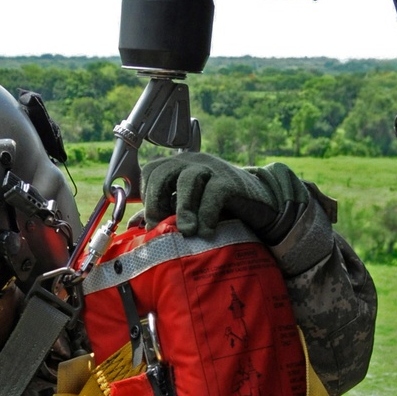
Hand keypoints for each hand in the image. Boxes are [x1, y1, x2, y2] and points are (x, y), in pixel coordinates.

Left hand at [141, 152, 307, 242]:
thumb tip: (134, 225)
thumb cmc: (221, 209)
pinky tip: (207, 232)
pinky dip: (207, 215)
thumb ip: (165, 214)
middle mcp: (193, 163)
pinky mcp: (231, 181)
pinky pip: (213, 193)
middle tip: (160, 227)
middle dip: (157, 202)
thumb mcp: (190, 210)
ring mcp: (213, 169)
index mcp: (178, 168)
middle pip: (163, 172)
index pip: (151, 171)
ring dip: (182, 209)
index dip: (147, 196)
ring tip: (187, 232)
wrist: (262, 205)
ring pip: (187, 179)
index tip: (152, 222)